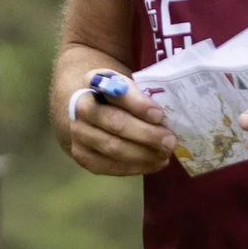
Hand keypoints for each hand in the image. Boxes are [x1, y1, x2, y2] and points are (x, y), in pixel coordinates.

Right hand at [55, 65, 174, 177]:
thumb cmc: (117, 97)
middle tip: (170, 142)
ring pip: (113, 148)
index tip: (159, 115)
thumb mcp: (129, 86)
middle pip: (115, 123)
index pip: (115, 91)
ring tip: (165, 154)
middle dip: (146, 134)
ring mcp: (78, 134)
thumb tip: (164, 119)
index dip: (138, 104)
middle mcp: (79, 107)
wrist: (89, 110)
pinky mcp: (82, 156)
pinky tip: (155, 163)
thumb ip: (142, 96)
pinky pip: (110, 166)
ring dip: (144, 154)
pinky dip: (136, 167)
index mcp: (94, 81)